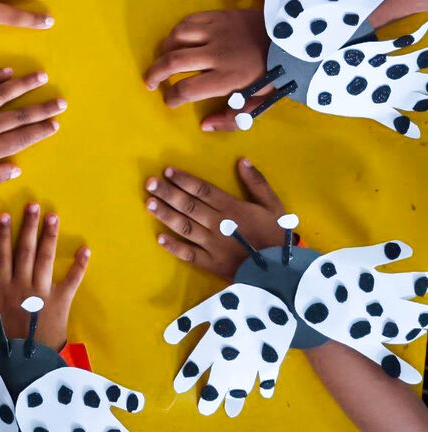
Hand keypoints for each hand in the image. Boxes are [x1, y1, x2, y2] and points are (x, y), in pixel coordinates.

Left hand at [0, 68, 64, 191]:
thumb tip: (17, 169)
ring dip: (25, 84)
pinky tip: (8, 70)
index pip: (22, 138)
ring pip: (4, 93)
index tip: (55, 124)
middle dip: (42, 108)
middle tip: (60, 101)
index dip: (40, 131)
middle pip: (20, 115)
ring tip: (41, 76)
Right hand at [0, 202, 89, 351]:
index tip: (5, 215)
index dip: (3, 235)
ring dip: (50, 236)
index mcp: (2, 289)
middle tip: (34, 205)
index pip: (2, 256)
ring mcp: (42, 292)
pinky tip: (85, 249)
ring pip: (46, 258)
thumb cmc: (1, 348)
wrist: (25, 367)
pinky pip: (72, 280)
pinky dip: (79, 265)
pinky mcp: (60, 301)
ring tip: (53, 216)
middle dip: (30, 226)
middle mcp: (22, 285)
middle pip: (26, 250)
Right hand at [144, 9, 268, 125]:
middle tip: (149, 82)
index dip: (172, 98)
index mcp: (227, 78)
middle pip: (173, 62)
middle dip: (155, 74)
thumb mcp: (258, 105)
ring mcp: (217, 32)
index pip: (187, 89)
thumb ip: (231, 119)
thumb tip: (204, 125)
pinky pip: (188, 21)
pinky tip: (178, 40)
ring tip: (165, 59)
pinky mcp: (219, 16)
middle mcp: (217, 54)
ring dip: (165, 50)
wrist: (293, 40)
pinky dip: (177, 31)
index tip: (169, 101)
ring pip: (177, 38)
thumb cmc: (275, 75)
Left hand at [145, 160, 285, 279]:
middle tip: (150, 183)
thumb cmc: (275, 236)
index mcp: (232, 208)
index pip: (203, 190)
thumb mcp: (273, 205)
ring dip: (165, 214)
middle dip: (168, 193)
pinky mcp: (211, 263)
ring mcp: (212, 245)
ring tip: (149, 203)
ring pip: (184, 226)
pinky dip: (174, 246)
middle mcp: (218, 224)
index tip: (168, 171)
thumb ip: (257, 183)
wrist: (281, 271)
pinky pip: (188, 254)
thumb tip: (242, 160)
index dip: (184, 180)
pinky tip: (159, 238)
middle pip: (188, 205)